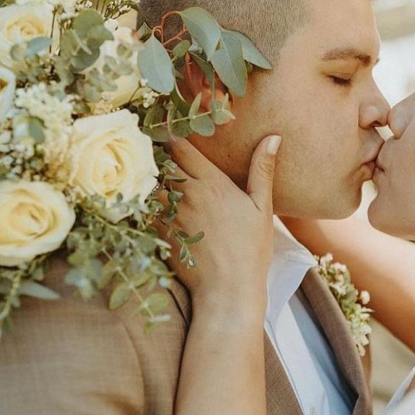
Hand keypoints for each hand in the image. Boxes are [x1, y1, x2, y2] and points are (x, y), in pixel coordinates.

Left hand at [158, 135, 280, 311]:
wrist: (227, 290)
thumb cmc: (250, 250)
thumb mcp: (262, 208)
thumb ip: (263, 170)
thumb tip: (273, 137)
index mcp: (212, 182)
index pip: (180, 146)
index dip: (171, 132)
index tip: (167, 124)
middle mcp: (186, 194)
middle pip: (160, 160)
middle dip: (155, 149)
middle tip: (151, 140)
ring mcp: (169, 214)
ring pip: (147, 182)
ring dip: (147, 173)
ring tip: (144, 167)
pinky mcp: (158, 232)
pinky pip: (142, 207)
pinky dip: (140, 198)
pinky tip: (142, 196)